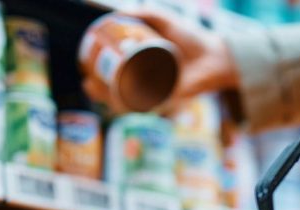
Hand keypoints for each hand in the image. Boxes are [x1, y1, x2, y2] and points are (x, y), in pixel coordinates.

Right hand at [83, 8, 238, 104]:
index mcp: (144, 65)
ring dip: (104, 98)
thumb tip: (116, 14)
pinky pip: (141, 107)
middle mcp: (148, 81)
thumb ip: (143, 14)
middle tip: (87, 80)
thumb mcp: (163, 20)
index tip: (85, 64)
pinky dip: (124, 106)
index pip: (116, 72)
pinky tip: (109, 102)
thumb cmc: (191, 37)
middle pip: (115, 90)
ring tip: (92, 88)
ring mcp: (155, 93)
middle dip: (96, 89)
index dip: (98, 72)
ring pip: (124, 100)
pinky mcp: (165, 101)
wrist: (214, 54)